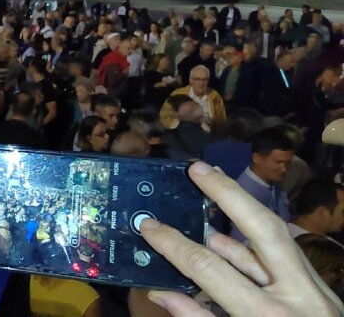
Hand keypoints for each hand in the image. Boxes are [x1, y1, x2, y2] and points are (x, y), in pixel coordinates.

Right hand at [140, 162, 342, 315]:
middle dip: (228, 194)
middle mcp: (296, 298)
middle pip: (263, 229)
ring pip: (276, 241)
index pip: (210, 267)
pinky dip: (248, 251)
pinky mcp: (317, 294)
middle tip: (196, 167)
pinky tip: (222, 240)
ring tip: (205, 195)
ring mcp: (313, 294)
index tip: (146, 224)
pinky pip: (280, 263)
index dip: (173, 244)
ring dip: (237, 219)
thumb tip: (161, 292)